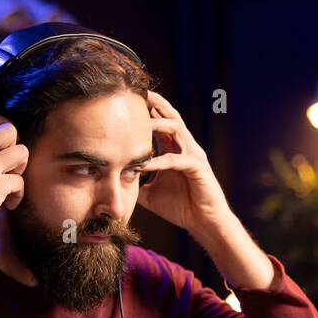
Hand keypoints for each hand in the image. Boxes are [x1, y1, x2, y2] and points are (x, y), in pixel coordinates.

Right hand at [0, 110, 27, 238]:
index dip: (1, 125)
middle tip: (8, 164)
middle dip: (15, 145)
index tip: (3, 142)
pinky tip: (9, 204)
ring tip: (11, 181)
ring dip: (21, 167)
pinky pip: (20, 182)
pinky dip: (18, 195)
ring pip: (22, 151)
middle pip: (10, 129)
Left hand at [137, 90, 234, 239]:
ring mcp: (193, 155)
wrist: (203, 224)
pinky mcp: (198, 168)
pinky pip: (176, 160)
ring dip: (158, 124)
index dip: (147, 111)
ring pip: (177, 130)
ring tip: (141, 121)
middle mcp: (185, 147)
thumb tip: (114, 182)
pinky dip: (160, 160)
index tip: (128, 100)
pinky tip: (145, 163)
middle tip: (137, 93)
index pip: (160, 123)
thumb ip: (136, 184)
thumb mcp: (150, 194)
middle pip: (171, 116)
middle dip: (155, 104)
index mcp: (175, 150)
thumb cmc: (181, 208)